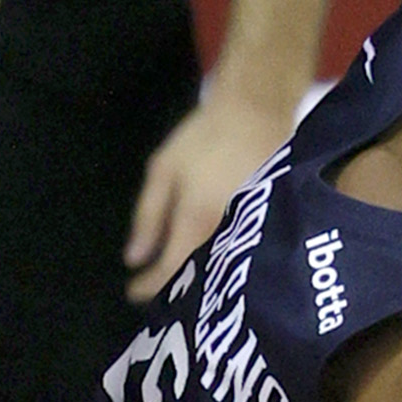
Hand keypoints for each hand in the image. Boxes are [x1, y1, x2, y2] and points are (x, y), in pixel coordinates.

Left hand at [123, 75, 298, 299]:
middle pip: (199, 278)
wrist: (258, 109)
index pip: (170, 272)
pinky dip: (222, 262)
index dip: (149, 287)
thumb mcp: (163, 169)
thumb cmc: (205, 138)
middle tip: (157, 292)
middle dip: (176, 288)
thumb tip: (134, 259)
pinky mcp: (269, 223)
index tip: (133, 291)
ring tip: (181, 282)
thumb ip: (148, 217)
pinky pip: (241, 253)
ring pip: (221, 269)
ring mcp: (252, 230)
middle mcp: (226, 233)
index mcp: (196, 221)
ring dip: (200, 279)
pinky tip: (211, 261)